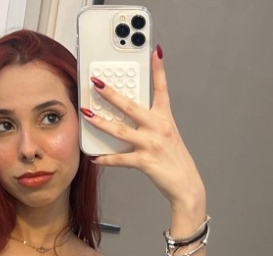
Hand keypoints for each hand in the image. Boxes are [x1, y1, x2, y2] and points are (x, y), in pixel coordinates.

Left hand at [82, 47, 204, 211]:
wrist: (186, 185)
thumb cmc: (174, 160)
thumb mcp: (166, 136)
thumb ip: (148, 124)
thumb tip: (124, 116)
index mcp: (165, 118)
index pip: (162, 88)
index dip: (159, 69)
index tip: (154, 52)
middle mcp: (159, 128)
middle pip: (131, 106)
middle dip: (111, 93)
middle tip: (97, 82)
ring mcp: (152, 144)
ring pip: (120, 130)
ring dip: (100, 122)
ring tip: (86, 114)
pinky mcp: (146, 161)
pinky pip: (120, 159)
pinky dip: (106, 159)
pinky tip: (95, 157)